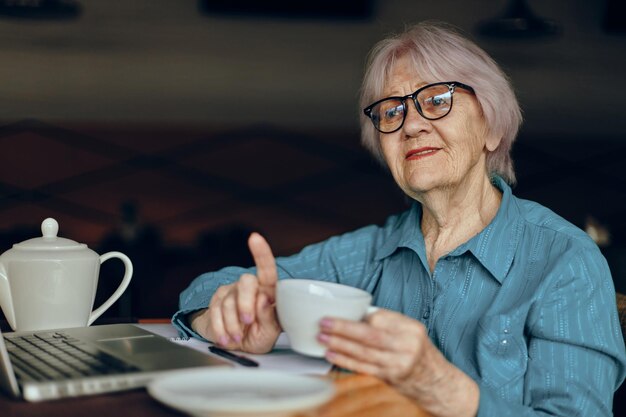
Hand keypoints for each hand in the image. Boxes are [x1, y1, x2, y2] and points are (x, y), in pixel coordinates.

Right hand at [190, 232, 280, 353]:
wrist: (236, 345)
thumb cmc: (258, 335)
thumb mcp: (269, 333)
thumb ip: (270, 318)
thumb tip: (264, 300)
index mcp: (268, 291)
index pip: (267, 270)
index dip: (261, 253)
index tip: (255, 238)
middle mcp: (250, 287)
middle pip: (246, 281)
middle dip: (246, 304)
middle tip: (248, 322)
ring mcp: (232, 291)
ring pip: (229, 302)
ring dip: (233, 325)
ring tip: (238, 338)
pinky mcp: (216, 300)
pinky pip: (215, 312)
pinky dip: (221, 329)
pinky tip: (226, 338)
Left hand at [317, 309, 478, 416]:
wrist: (437, 382)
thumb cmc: (418, 352)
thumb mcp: (410, 332)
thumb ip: (387, 323)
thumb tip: (355, 314)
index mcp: (411, 328)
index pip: (381, 318)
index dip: (358, 316)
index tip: (338, 312)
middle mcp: (407, 345)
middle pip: (370, 335)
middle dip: (343, 328)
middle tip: (323, 322)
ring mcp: (399, 363)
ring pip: (364, 352)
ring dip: (339, 345)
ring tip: (321, 338)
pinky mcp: (391, 378)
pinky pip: (363, 368)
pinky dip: (345, 360)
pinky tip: (331, 355)